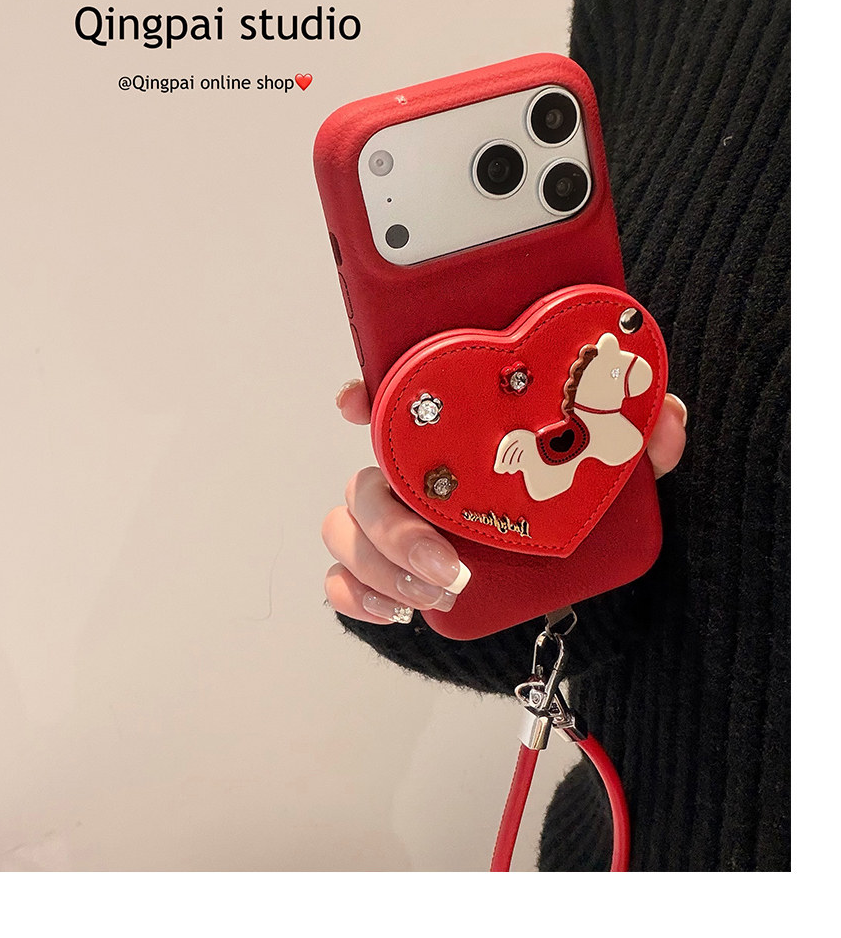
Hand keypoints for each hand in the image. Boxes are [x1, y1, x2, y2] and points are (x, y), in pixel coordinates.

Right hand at [322, 380, 686, 624]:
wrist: (575, 574)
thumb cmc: (577, 503)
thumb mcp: (616, 467)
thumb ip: (639, 438)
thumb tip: (664, 417)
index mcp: (453, 435)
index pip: (393, 400)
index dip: (364, 396)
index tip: (355, 405)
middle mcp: (415, 475)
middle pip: (364, 481)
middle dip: (391, 524)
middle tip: (449, 564)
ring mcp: (397, 525)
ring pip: (346, 531)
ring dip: (382, 566)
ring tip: (442, 592)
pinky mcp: (393, 573)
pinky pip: (344, 581)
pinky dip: (358, 596)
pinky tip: (399, 612)